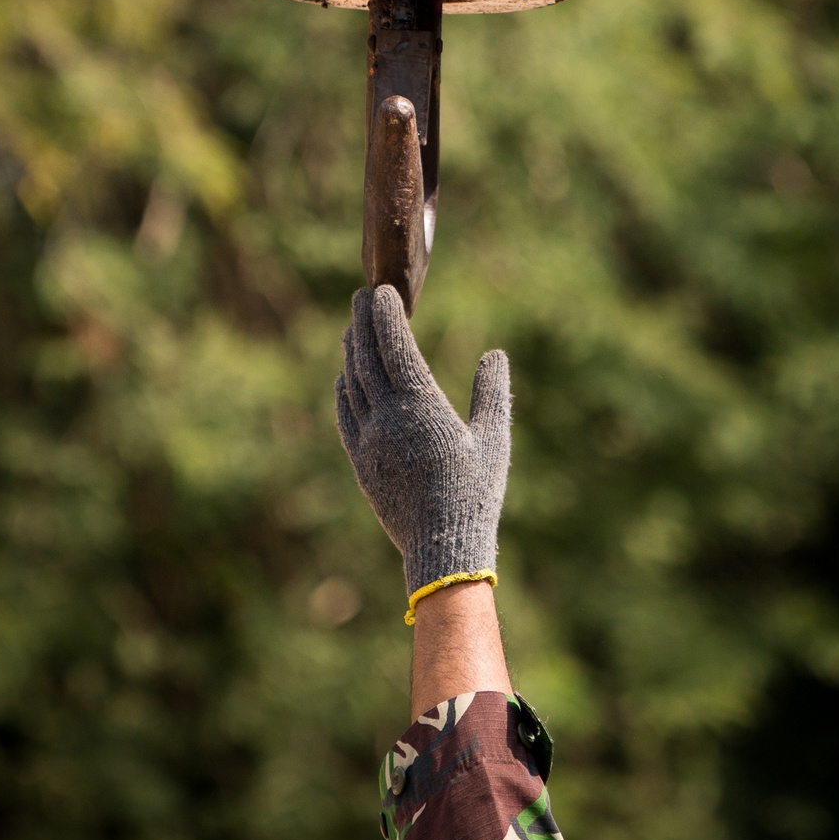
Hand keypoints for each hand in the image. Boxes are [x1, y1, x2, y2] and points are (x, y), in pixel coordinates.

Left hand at [335, 285, 511, 604]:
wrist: (443, 548)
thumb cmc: (476, 492)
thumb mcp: (494, 439)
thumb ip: (492, 393)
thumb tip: (494, 354)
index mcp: (421, 406)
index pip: (395, 346)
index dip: (386, 315)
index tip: (382, 291)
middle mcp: (388, 418)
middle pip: (367, 357)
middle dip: (362, 323)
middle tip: (361, 296)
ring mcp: (370, 440)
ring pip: (353, 383)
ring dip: (351, 352)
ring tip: (351, 329)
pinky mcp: (361, 462)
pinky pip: (345, 416)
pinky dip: (344, 390)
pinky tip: (345, 378)